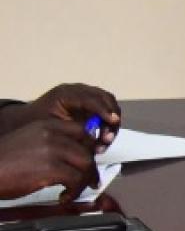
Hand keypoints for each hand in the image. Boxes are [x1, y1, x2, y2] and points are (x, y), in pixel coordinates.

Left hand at [0, 83, 119, 144]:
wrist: (26, 120)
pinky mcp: (88, 101)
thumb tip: (94, 138)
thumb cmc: (36, 124)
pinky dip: (108, 122)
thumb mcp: (52, 127)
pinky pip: (104, 108)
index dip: (104, 110)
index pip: (91, 98)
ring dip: (112, 121)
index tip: (113, 122)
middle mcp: (78, 90)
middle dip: (112, 116)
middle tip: (109, 137)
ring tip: (106, 140)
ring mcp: (84, 94)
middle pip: (105, 98)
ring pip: (108, 103)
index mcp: (65, 93)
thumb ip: (72, 130)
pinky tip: (103, 137)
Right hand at [0, 118, 101, 200]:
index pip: (81, 131)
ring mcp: (52, 150)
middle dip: (90, 166)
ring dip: (84, 180)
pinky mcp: (51, 168)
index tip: (88, 159)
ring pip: (85, 164)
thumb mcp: (28, 142)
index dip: (89, 146)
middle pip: (86, 148)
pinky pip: (75, 180)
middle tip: (88, 180)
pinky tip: (64, 197)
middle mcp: (52, 134)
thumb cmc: (2, 161)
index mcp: (46, 125)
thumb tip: (70, 156)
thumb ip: (50, 143)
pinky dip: (74, 191)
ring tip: (74, 191)